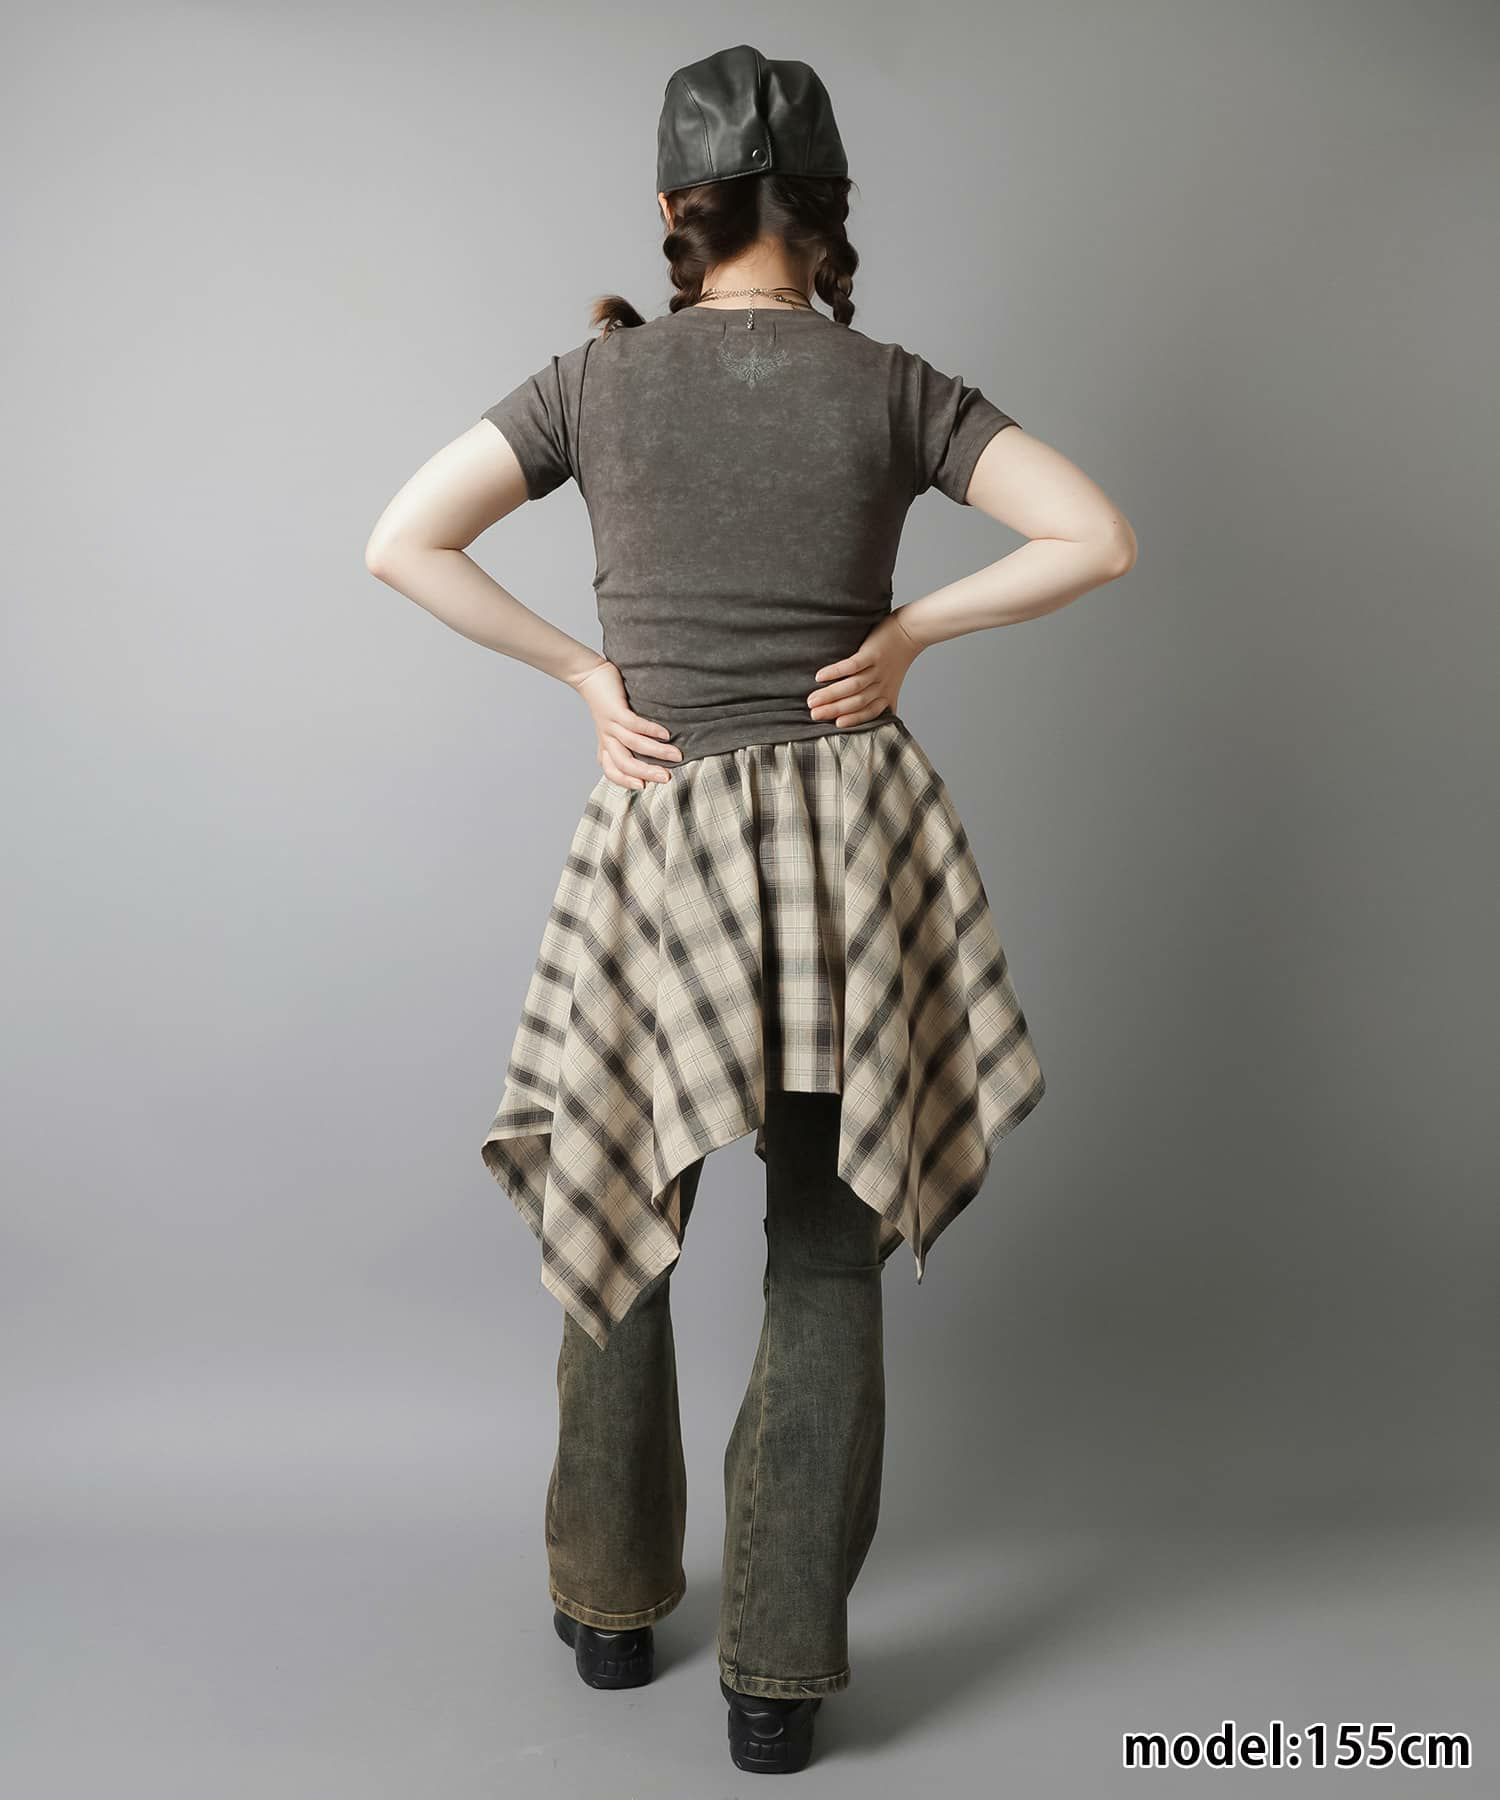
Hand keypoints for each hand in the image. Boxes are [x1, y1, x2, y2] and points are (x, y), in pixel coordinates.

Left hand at [567, 660, 682, 789]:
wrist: (589, 675)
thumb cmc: (606, 701)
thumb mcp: (611, 727)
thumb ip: (623, 742)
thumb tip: (646, 756)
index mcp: (606, 746)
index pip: (611, 771)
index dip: (625, 782)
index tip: (645, 786)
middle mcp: (607, 739)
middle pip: (624, 764)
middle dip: (647, 773)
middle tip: (667, 778)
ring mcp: (610, 725)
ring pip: (633, 745)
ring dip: (656, 752)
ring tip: (676, 755)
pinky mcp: (615, 710)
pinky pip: (634, 724)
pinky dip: (651, 730)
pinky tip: (665, 734)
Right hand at [807, 610, 922, 726]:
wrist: (911, 631)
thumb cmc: (898, 657)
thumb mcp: (894, 684)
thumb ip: (885, 701)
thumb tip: (878, 717)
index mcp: (885, 694)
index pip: (868, 712)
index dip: (852, 720)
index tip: (834, 724)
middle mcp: (881, 685)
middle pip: (856, 702)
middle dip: (833, 710)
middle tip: (813, 714)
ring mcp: (877, 670)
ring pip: (852, 687)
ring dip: (830, 695)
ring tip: (812, 700)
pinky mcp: (872, 653)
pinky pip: (852, 666)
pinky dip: (835, 672)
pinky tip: (820, 676)